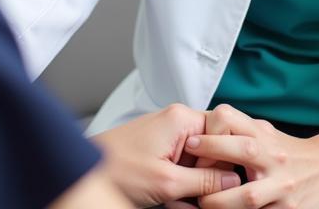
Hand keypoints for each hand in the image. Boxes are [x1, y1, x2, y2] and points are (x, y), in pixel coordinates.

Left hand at [95, 103, 241, 207]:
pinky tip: (172, 201)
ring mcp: (169, 137)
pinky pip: (183, 167)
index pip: (224, 131)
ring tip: (178, 201)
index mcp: (182, 119)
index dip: (225, 160)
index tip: (220, 183)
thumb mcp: (167, 182)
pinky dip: (181, 185)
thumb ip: (205, 181)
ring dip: (194, 185)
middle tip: (198, 198)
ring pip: (198, 163)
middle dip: (208, 177)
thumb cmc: (117, 168)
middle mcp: (177, 123)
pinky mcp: (161, 151)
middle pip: (212, 149)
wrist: (85, 172)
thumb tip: (233, 181)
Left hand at [185, 104, 318, 208]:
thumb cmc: (290, 151)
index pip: (231, 120)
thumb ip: (240, 130)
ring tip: (203, 205)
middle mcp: (273, 157)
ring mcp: (283, 186)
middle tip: (188, 171)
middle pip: (242, 152)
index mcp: (263, 135)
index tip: (192, 142)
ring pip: (249, 196)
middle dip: (212, 160)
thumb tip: (203, 129)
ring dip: (221, 203)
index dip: (210, 131)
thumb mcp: (267, 132)